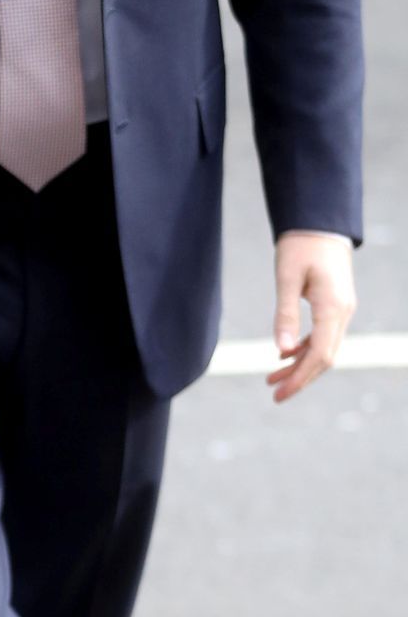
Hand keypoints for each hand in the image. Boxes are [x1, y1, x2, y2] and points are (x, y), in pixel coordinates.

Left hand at [267, 230, 355, 402]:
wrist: (319, 222)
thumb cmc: (300, 246)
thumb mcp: (287, 278)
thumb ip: (285, 314)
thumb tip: (280, 351)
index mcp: (333, 308)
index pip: (320, 355)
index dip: (300, 378)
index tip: (279, 393)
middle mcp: (342, 313)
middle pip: (324, 358)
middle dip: (300, 378)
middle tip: (274, 394)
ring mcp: (341, 310)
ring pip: (324, 348)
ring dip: (300, 365)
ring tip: (273, 379)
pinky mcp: (335, 305)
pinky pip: (322, 335)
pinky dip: (304, 348)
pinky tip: (284, 355)